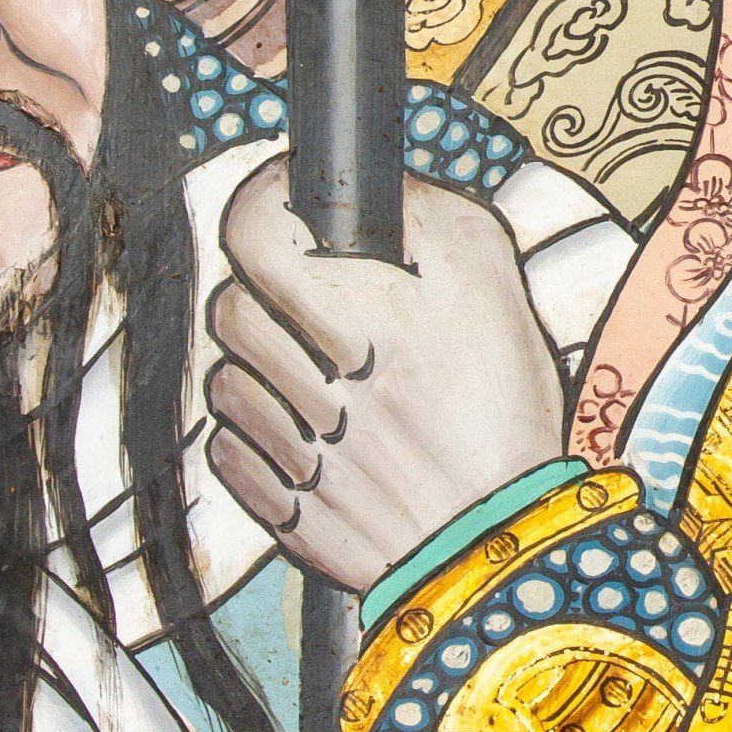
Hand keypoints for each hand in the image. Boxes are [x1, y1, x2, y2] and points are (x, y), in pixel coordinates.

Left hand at [205, 153, 565, 591]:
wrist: (506, 546)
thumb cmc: (504, 402)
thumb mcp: (491, 274)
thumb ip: (418, 211)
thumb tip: (351, 184)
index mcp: (373, 320)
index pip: (253, 232)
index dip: (260, 204)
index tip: (281, 205)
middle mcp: (323, 387)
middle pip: (230, 306)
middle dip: (261, 291)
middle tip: (310, 302)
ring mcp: (295, 456)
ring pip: (224, 379)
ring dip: (258, 367)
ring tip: (318, 377)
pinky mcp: (281, 512)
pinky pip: (227, 450)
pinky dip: (255, 435)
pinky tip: (308, 434)